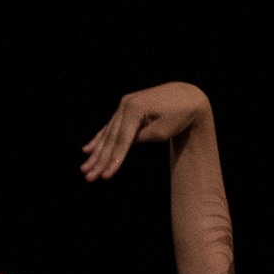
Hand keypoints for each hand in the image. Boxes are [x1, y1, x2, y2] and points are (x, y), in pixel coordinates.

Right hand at [81, 84, 211, 180]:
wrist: (188, 97)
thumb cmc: (179, 116)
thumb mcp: (162, 131)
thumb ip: (140, 138)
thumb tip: (122, 146)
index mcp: (134, 109)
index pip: (121, 141)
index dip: (113, 161)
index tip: (105, 177)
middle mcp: (124, 105)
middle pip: (110, 138)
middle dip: (99, 160)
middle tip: (88, 176)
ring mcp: (124, 105)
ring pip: (108, 134)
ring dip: (95, 153)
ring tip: (84, 168)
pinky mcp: (126, 107)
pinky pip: (110, 127)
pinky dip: (99, 139)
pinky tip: (87, 149)